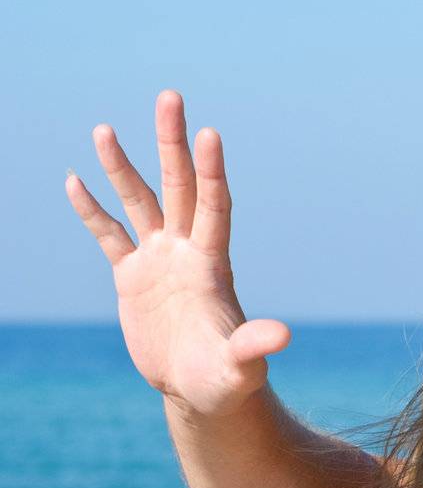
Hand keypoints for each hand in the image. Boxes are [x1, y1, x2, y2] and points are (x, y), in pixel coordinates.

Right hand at [64, 91, 288, 418]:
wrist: (202, 391)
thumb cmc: (228, 381)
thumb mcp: (241, 367)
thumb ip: (255, 347)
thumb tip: (281, 337)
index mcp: (213, 266)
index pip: (214, 207)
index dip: (211, 173)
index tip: (211, 134)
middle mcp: (186, 252)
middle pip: (179, 186)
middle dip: (174, 143)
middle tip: (171, 96)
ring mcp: (159, 260)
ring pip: (139, 202)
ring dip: (122, 167)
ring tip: (105, 128)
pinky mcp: (133, 277)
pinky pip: (109, 235)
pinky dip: (92, 210)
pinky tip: (75, 180)